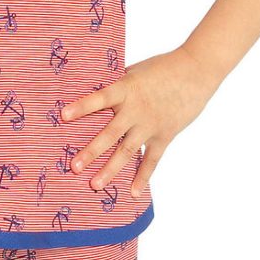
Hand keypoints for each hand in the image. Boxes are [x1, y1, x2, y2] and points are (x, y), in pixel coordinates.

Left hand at [59, 49, 216, 199]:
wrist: (197, 71)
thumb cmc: (164, 67)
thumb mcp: (136, 71)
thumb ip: (118, 86)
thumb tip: (96, 95)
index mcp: (126, 89)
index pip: (100, 98)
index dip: (82, 107)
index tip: (63, 116)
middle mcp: (136, 109)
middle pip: (110, 133)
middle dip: (91, 151)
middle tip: (74, 167)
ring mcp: (150, 124)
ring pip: (127, 151)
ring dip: (110, 169)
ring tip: (95, 185)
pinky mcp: (165, 134)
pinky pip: (152, 160)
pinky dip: (143, 176)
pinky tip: (133, 192)